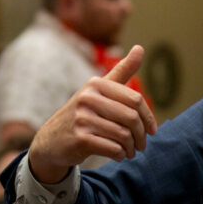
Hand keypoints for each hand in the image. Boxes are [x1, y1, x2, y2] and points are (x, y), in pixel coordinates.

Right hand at [27, 45, 157, 183]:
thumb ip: (121, 71)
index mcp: (96, 84)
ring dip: (131, 148)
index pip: (136, 100)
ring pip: (124, 135)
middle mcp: (87, 98)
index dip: (149, 118)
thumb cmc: (83, 113)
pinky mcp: (80, 139)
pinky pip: (113, 148)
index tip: (152, 130)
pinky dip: (120, 155)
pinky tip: (119, 155)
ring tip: (130, 151)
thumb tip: (140, 48)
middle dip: (141, 135)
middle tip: (142, 145)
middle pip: (132, 118)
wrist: (51, 140)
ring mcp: (82, 118)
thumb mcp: (99, 90)